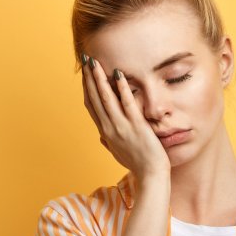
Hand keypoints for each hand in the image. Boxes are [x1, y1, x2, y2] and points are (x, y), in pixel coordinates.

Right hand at [80, 53, 169, 176]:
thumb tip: (101, 136)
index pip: (91, 105)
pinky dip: (122, 88)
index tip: (85, 74)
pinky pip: (127, 104)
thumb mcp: (118, 153)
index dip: (86, 88)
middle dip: (89, 78)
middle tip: (86, 60)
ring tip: (95, 63)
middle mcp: (109, 128)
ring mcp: (122, 127)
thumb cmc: (136, 164)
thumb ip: (108, 141)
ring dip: (99, 79)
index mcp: (105, 132)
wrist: (150, 175)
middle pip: (94, 98)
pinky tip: (119, 74)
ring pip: (106, 98)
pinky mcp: (136, 126)